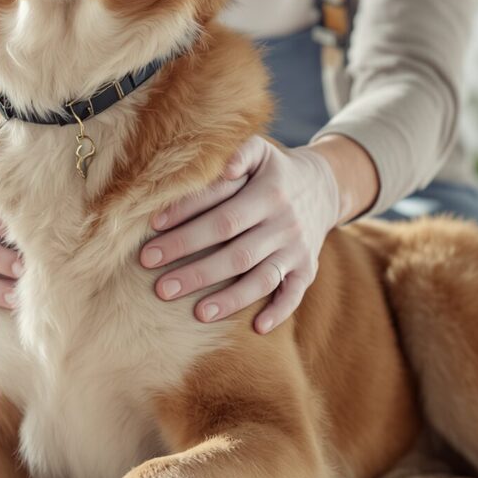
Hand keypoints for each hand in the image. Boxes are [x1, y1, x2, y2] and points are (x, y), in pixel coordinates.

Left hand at [138, 137, 339, 332]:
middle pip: (235, 252)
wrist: (324, 186)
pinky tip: (256, 327)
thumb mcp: (261, 150)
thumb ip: (240, 152)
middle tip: (158, 286)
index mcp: (269, 191)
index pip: (222, 213)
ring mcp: (297, 249)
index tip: (153, 234)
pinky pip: (294, 294)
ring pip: (262, 278)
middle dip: (195, 270)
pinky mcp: (308, 269)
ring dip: (230, 299)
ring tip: (197, 313)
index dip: (186, 222)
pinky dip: (278, 312)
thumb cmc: (273, 170)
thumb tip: (223, 165)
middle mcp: (284, 223)